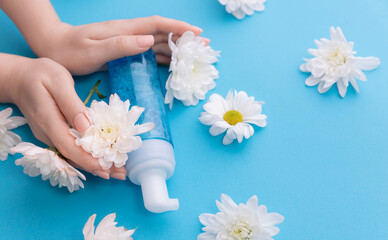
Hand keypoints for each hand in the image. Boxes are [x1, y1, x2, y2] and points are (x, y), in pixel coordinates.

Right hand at [3, 55, 125, 179]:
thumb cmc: (40, 75)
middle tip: (122, 173)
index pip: (69, 146)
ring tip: (118, 171)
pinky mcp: (53, 134)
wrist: (19, 78)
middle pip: (73, 156)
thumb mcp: (58, 81)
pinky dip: (87, 156)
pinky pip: (70, 149)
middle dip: (98, 166)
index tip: (109, 166)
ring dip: (94, 164)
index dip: (89, 159)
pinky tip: (102, 161)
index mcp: (48, 120)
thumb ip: (71, 104)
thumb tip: (86, 126)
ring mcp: (49, 135)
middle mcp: (47, 133)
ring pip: (72, 155)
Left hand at [32, 16, 204, 74]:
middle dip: (184, 38)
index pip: (156, 25)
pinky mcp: (123, 50)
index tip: (196, 33)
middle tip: (204, 45)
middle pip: (162, 33)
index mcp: (124, 30)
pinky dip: (162, 56)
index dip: (177, 28)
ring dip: (176, 47)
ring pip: (157, 42)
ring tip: (194, 54)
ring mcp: (126, 41)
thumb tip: (148, 41)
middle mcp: (128, 33)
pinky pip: (148, 52)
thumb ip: (120, 45)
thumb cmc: (71, 51)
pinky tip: (171, 62)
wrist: (54, 47)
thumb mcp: (93, 50)